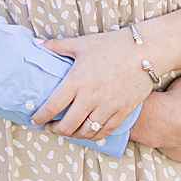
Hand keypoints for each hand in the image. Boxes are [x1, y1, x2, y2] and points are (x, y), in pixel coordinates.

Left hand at [30, 27, 152, 140]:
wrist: (146, 51)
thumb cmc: (112, 45)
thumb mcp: (81, 44)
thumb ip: (57, 46)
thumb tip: (36, 44)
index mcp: (77, 81)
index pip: (53, 106)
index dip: (40, 116)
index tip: (34, 119)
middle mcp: (91, 97)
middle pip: (68, 125)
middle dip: (55, 130)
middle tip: (49, 127)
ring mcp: (108, 107)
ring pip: (86, 132)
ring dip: (73, 135)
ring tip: (66, 131)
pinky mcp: (123, 112)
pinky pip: (104, 132)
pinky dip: (93, 136)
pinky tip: (86, 133)